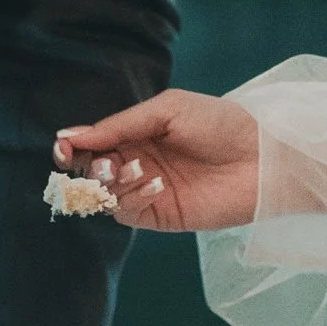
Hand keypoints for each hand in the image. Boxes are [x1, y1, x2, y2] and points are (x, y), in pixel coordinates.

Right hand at [54, 94, 261, 233]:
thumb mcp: (167, 110)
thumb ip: (121, 124)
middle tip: (100, 164)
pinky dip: (131, 198)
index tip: (64, 147)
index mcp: (137, 134)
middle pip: (91, 171)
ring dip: (109, 183)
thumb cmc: (220, 123)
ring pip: (105, 194)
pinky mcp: (161, 215)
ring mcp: (147, 191)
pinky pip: (128, 212)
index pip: (92, 143)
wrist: (262, 157)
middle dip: (86, 168)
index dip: (73, 146)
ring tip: (130, 169)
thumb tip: (71, 136)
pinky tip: (153, 183)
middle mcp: (137, 163)